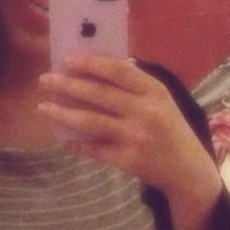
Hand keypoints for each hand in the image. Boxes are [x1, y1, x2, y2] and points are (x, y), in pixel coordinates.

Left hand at [38, 54, 222, 229]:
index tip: (67, 59)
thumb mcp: (161, 101)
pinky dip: (77, 143)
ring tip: (43, 107)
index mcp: (155, 91)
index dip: (91, 64)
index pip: (119, 71)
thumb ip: (135, 84)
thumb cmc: (170, 129)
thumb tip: (98, 65)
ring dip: (63, 114)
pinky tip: (62, 138)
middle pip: (99, 95)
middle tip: (45, 80)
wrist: (186, 170)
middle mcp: (145, 112)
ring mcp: (135, 137)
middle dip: (68, 85)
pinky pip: (95, 149)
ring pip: (91, 122)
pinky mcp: (127, 160)